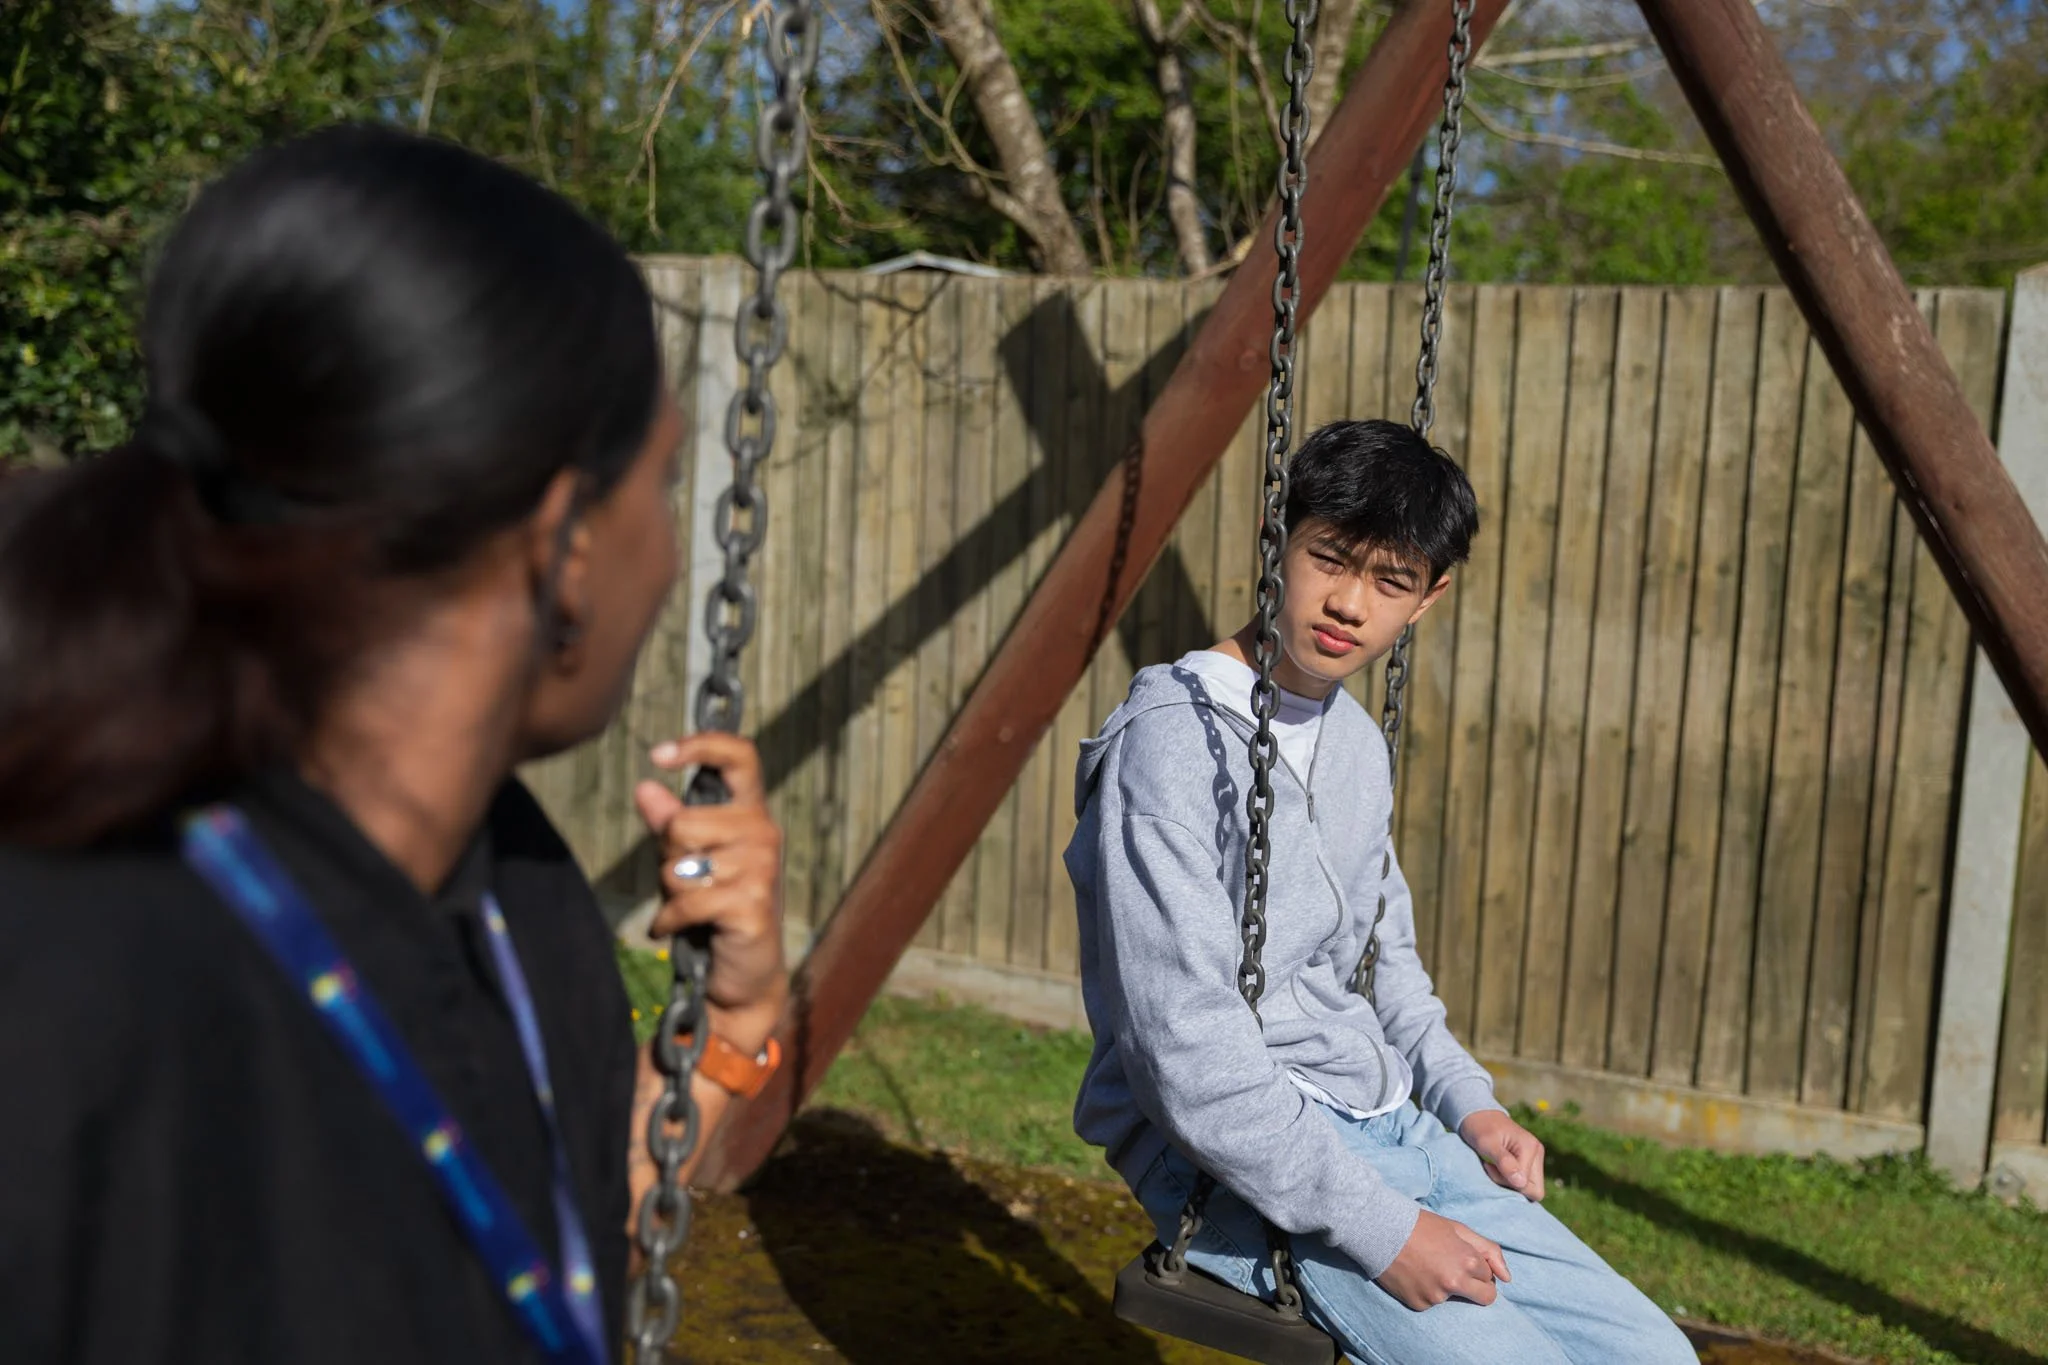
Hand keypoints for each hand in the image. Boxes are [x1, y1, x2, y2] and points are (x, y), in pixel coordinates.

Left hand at [633, 733, 787, 1034]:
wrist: (743, 975)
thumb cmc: (714, 910)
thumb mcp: (686, 860)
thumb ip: (668, 822)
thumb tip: (645, 786)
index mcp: (751, 814)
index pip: (741, 757)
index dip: (702, 745)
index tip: (660, 753)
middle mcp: (763, 834)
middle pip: (683, 823)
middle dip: (667, 857)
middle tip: (685, 883)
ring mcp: (761, 869)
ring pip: (680, 865)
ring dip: (671, 893)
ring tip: (691, 909)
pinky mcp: (751, 905)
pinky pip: (687, 901)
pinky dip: (669, 920)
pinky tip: (676, 930)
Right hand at [1376, 1208, 1508, 1309]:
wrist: (1380, 1230)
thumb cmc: (1421, 1225)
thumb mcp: (1458, 1229)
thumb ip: (1489, 1250)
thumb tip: (1509, 1278)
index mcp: (1469, 1262)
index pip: (1489, 1278)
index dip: (1478, 1268)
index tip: (1461, 1258)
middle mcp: (1456, 1283)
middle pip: (1485, 1299)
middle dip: (1478, 1288)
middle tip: (1457, 1272)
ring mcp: (1437, 1296)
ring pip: (1455, 1299)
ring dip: (1447, 1286)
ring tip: (1427, 1265)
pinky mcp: (1420, 1304)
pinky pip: (1431, 1302)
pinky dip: (1427, 1291)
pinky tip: (1415, 1274)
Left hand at [1459, 1109, 1545, 1200]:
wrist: (1477, 1113)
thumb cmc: (1479, 1127)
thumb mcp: (1486, 1144)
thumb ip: (1504, 1162)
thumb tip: (1521, 1183)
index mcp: (1530, 1148)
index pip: (1526, 1185)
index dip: (1505, 1182)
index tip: (1488, 1166)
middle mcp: (1537, 1152)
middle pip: (1534, 1189)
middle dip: (1511, 1186)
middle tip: (1492, 1169)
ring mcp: (1534, 1157)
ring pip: (1529, 1187)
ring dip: (1509, 1183)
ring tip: (1494, 1166)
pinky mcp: (1528, 1160)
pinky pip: (1525, 1181)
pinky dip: (1510, 1179)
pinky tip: (1498, 1167)